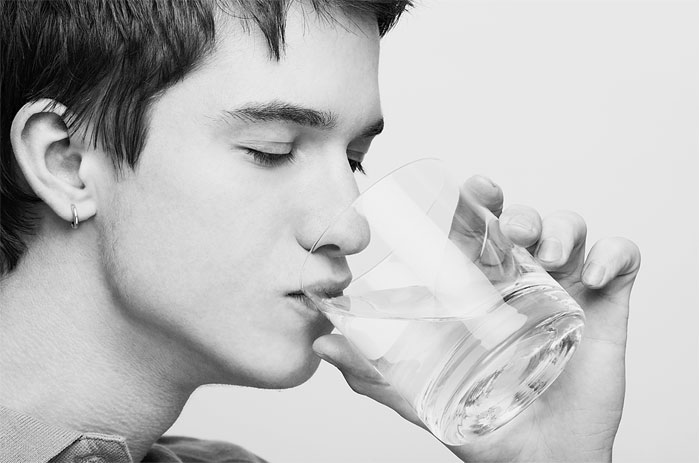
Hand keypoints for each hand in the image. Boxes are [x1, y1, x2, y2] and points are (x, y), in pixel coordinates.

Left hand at [312, 175, 640, 462]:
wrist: (540, 460)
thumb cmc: (484, 421)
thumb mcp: (423, 395)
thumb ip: (374, 374)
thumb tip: (324, 345)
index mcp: (481, 288)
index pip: (478, 227)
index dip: (479, 198)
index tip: (475, 191)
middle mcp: (522, 279)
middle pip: (523, 219)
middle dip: (519, 211)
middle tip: (513, 233)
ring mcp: (564, 289)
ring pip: (568, 228)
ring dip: (563, 227)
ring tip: (553, 258)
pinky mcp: (602, 306)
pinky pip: (621, 259)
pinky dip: (614, 254)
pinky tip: (595, 277)